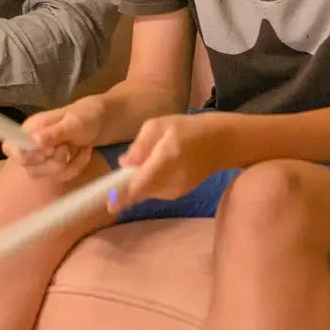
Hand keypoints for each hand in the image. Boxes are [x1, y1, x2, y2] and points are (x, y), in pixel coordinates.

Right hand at [5, 96, 106, 180]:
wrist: (99, 121)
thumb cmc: (84, 116)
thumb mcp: (72, 123)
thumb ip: (53, 133)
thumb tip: (34, 141)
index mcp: (30, 129)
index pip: (10, 147)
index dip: (22, 155)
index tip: (45, 153)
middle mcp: (31, 144)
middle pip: (29, 167)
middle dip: (53, 162)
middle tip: (67, 147)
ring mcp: (42, 158)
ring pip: (46, 175)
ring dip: (69, 165)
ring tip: (80, 148)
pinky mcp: (54, 167)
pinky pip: (62, 177)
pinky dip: (77, 167)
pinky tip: (84, 153)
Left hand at [110, 112, 229, 212]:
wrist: (220, 143)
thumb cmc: (186, 128)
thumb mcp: (158, 125)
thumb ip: (139, 145)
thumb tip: (123, 164)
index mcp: (166, 158)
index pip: (141, 183)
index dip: (124, 195)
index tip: (109, 204)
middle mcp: (171, 179)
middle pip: (140, 192)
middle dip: (125, 185)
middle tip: (126, 169)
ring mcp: (177, 190)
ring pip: (145, 193)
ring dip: (137, 183)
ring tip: (150, 161)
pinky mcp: (178, 195)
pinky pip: (154, 192)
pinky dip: (148, 184)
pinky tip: (157, 168)